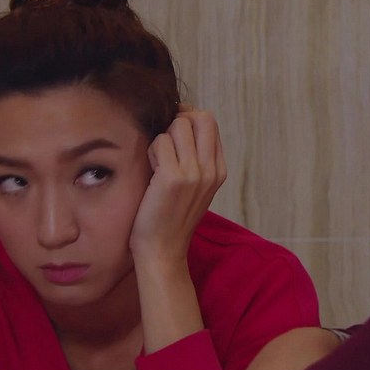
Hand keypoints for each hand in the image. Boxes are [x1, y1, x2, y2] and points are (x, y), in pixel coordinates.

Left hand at [129, 104, 226, 352]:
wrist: (162, 251)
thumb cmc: (170, 218)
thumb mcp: (194, 187)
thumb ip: (195, 159)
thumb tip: (180, 123)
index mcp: (219, 170)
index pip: (209, 123)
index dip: (188, 119)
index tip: (172, 133)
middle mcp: (211, 169)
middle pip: (200, 117)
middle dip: (178, 121)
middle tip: (164, 142)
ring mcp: (195, 173)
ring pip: (178, 125)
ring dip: (162, 138)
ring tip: (156, 162)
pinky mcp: (174, 177)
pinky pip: (160, 142)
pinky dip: (151, 151)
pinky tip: (150, 171)